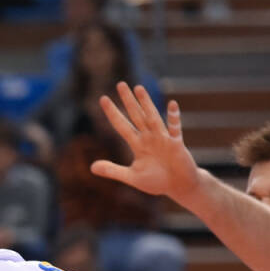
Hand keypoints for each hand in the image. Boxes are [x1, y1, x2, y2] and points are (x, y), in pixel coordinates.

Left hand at [90, 82, 200, 203]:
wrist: (179, 186)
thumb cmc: (157, 181)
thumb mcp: (132, 177)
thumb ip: (113, 171)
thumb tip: (91, 168)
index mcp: (138, 145)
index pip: (121, 126)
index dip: (112, 113)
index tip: (102, 99)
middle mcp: (149, 138)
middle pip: (136, 116)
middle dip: (128, 101)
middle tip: (120, 84)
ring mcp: (163, 139)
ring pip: (152, 117)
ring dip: (146, 103)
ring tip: (138, 88)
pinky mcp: (176, 144)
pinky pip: (174, 128)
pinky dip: (173, 117)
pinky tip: (172, 104)